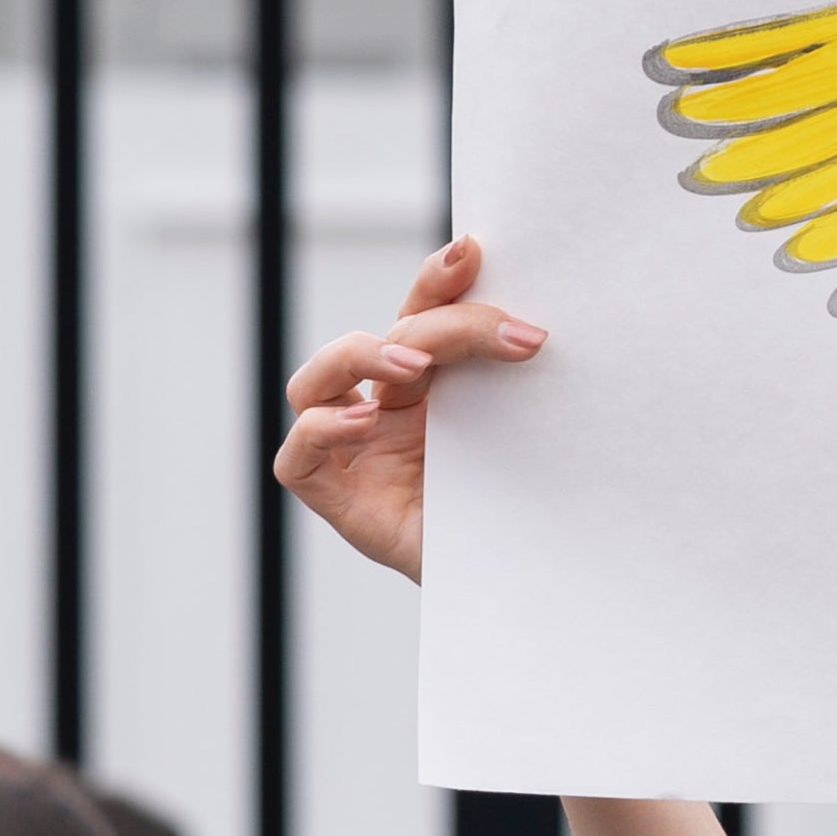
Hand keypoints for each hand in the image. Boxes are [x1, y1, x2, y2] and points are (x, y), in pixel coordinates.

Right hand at [275, 237, 549, 583]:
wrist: (525, 586)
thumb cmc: (528, 507)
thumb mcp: (525, 432)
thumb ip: (514, 381)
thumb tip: (537, 324)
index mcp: (432, 384)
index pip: (421, 314)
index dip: (437, 280)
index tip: (473, 249)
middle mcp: (386, 410)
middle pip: (382, 339)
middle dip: (434, 323)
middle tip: (500, 336)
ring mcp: (355, 453)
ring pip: (315, 381)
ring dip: (361, 358)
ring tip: (414, 369)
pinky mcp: (337, 499)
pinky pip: (299, 457)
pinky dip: (322, 429)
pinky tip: (364, 423)